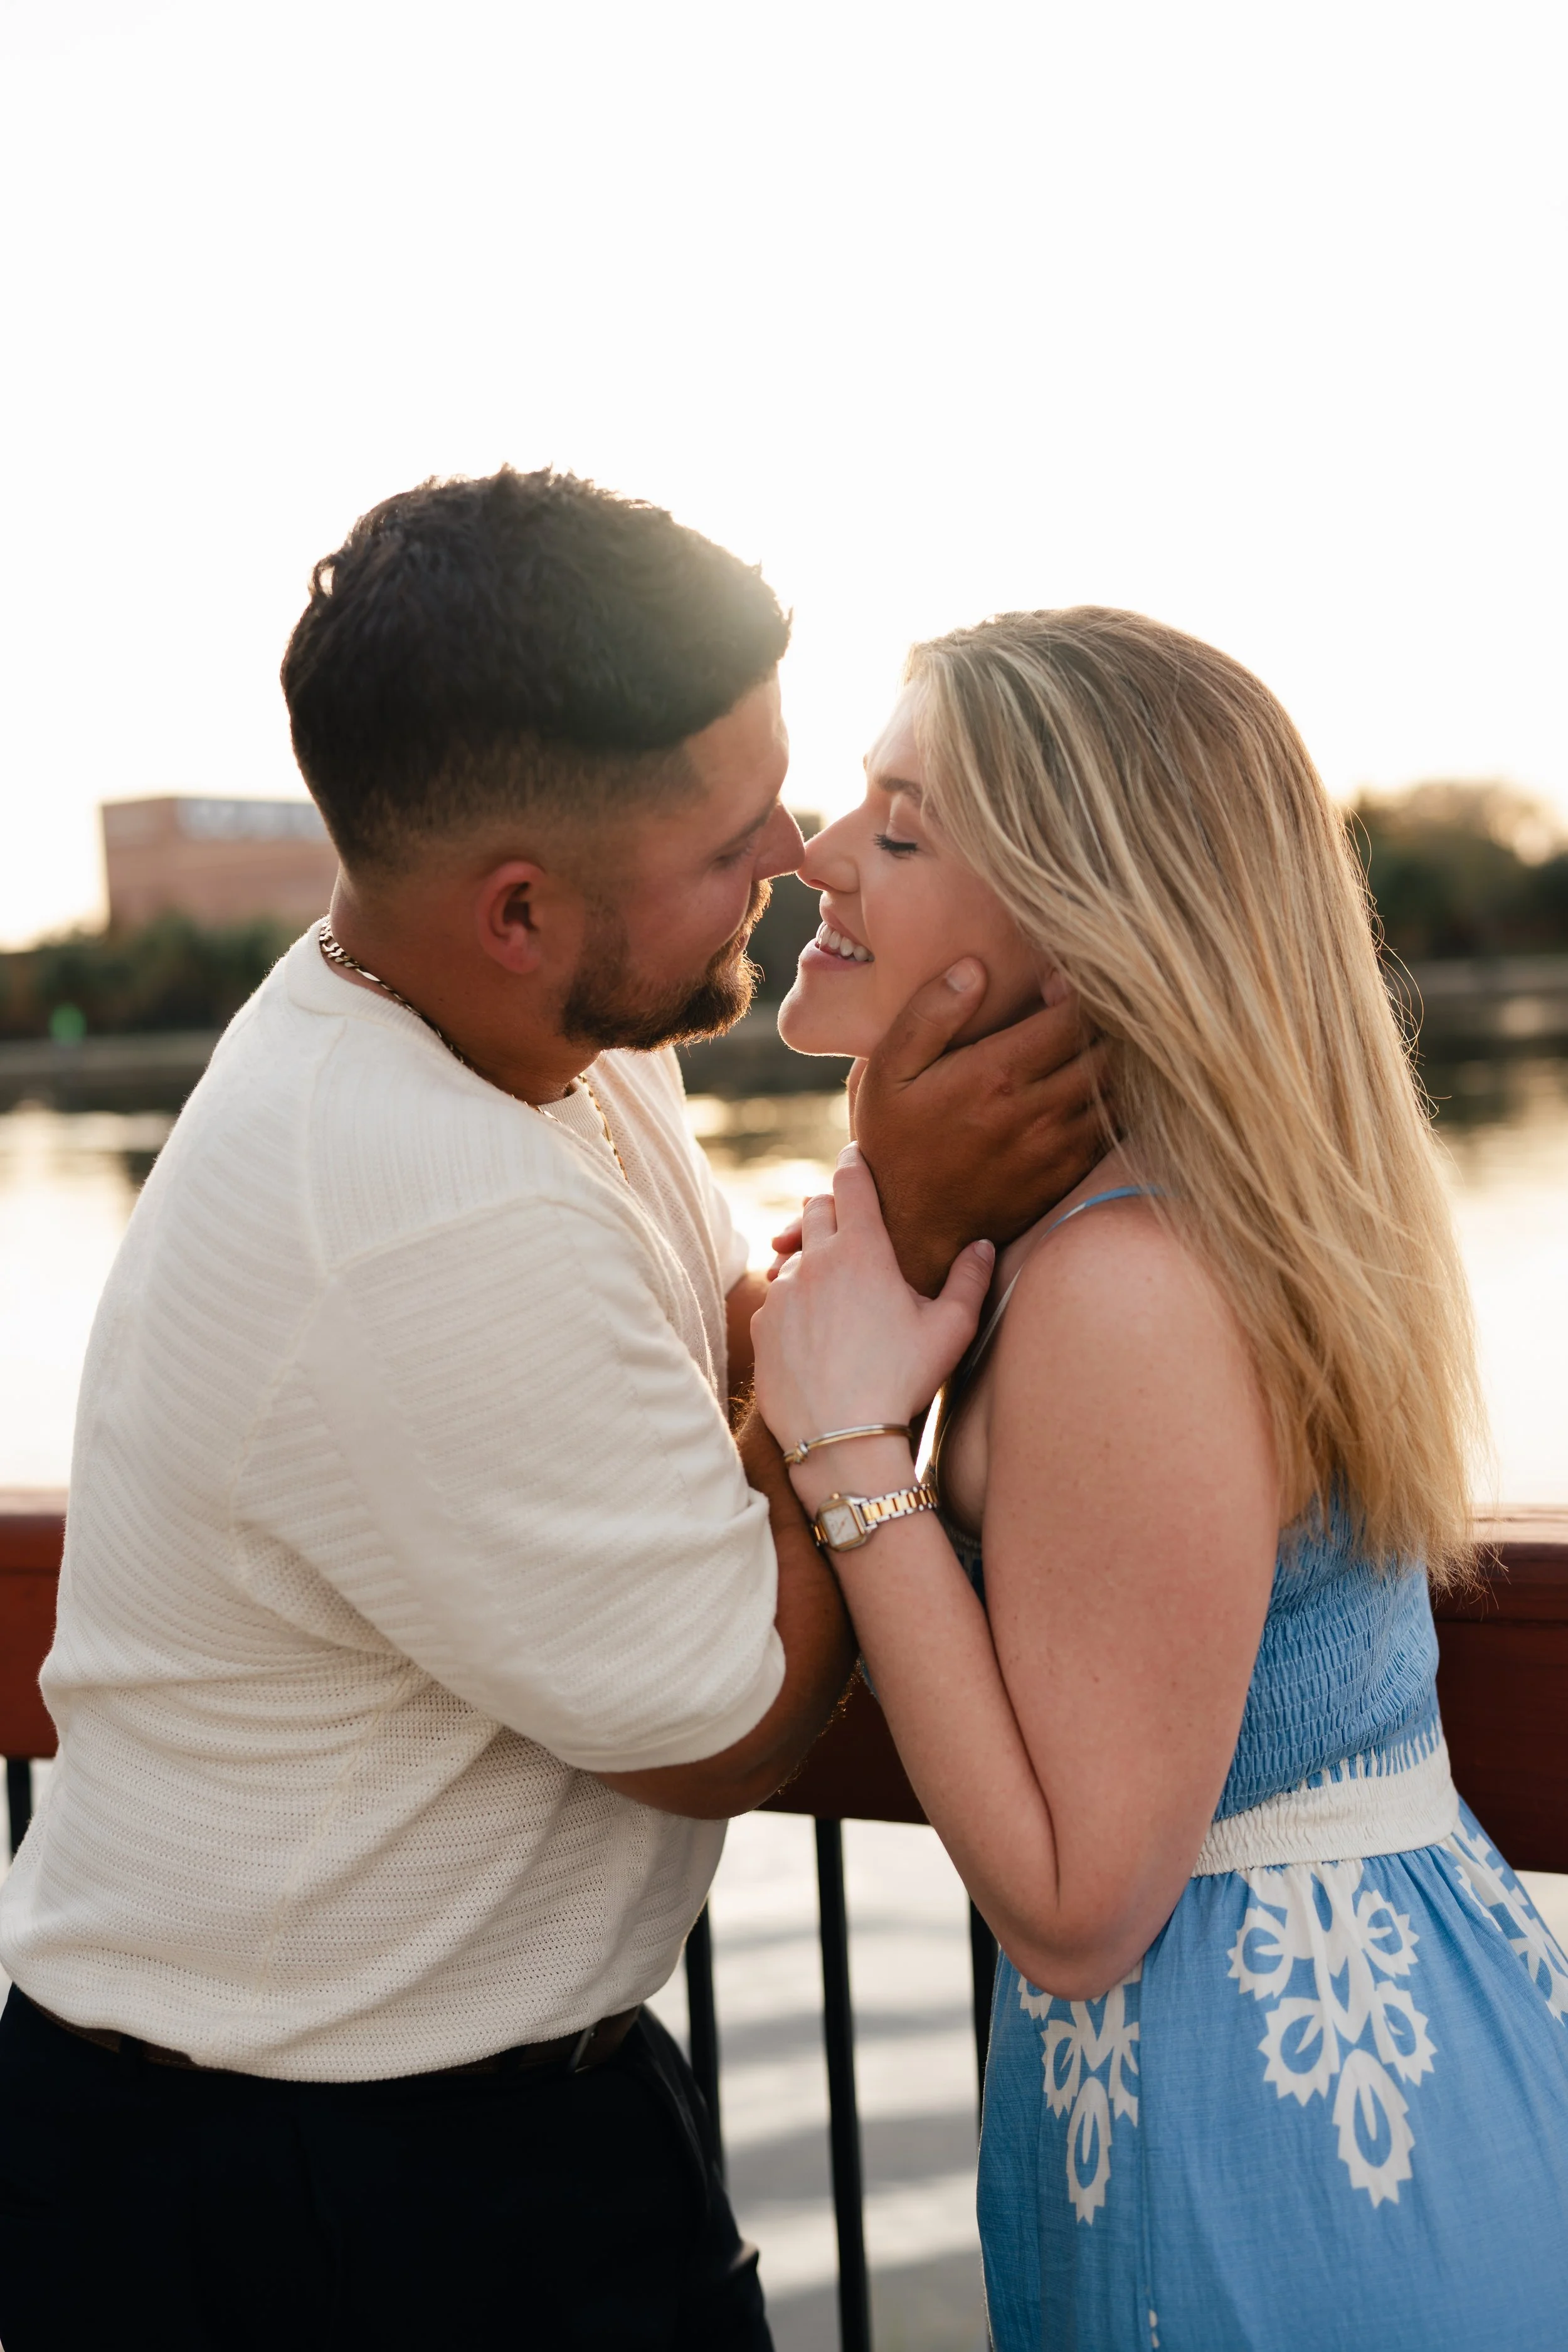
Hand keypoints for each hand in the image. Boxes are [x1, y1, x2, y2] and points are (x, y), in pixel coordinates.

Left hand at [750, 1142, 994, 1457]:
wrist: (841, 1438)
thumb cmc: (903, 1382)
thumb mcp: (950, 1331)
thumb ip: (969, 1281)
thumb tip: (983, 1246)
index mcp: (862, 1251)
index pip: (851, 1183)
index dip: (853, 1162)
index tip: (854, 1154)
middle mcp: (815, 1262)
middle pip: (814, 1209)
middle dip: (829, 1204)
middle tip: (845, 1211)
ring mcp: (782, 1293)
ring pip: (792, 1256)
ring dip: (810, 1256)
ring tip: (831, 1278)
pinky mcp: (762, 1325)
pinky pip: (775, 1297)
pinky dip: (792, 1298)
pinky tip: (811, 1322)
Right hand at [853, 959, 1110, 1294]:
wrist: (911, 1232)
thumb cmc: (896, 1142)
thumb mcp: (889, 1073)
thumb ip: (930, 1014)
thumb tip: (975, 967)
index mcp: (997, 1074)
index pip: (1072, 1015)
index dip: (1079, 989)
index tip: (1059, 984)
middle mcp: (1039, 1110)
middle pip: (1107, 1047)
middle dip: (1106, 1020)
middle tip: (1088, 1007)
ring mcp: (1060, 1146)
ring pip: (1118, 1085)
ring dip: (1114, 1058)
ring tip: (1093, 1041)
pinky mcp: (1070, 1173)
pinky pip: (1115, 1124)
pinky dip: (1115, 1097)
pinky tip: (1091, 1084)